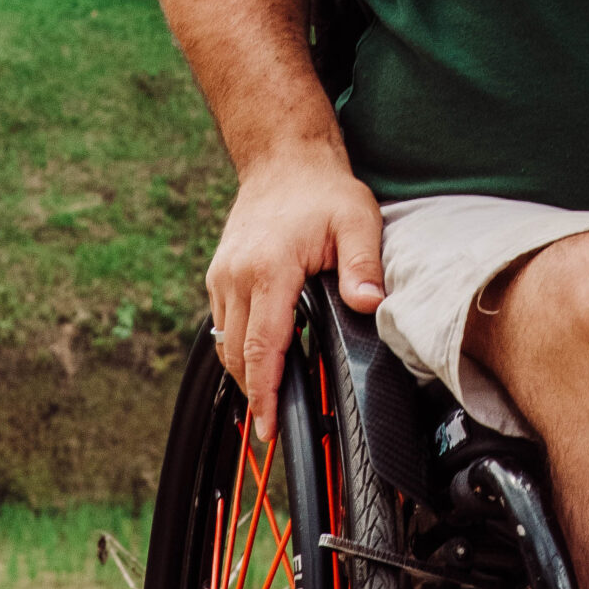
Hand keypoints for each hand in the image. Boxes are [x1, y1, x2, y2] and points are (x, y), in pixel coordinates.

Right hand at [205, 145, 384, 426]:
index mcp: (268, 269)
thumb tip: (369, 304)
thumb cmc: (322, 191)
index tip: (269, 427)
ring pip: (226, 343)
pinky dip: (239, 349)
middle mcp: (236, 276)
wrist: (283, 160)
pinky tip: (261, 362)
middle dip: (254, 394)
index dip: (265, 392)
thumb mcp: (357, 219)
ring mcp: (222, 276)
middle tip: (272, 428)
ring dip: (245, 374)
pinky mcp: (219, 276)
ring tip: (268, 403)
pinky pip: (223, 325)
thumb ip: (363, 265)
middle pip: (238, 354)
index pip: (263, 345)